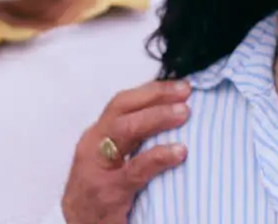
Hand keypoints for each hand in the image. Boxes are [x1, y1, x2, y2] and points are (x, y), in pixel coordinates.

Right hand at [59, 80, 189, 223]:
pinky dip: (159, 157)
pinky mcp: (107, 192)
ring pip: (125, 130)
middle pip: (122, 110)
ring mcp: (97, 169)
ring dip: (156, 117)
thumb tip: (169, 119)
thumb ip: (130, 142)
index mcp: (96, 136)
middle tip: (185, 93)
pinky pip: (135, 170)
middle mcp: (92, 146)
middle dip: (155, 97)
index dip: (150, 90)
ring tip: (183, 113)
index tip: (179, 85)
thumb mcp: (108, 161)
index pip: (122, 103)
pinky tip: (179, 152)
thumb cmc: (98, 193)